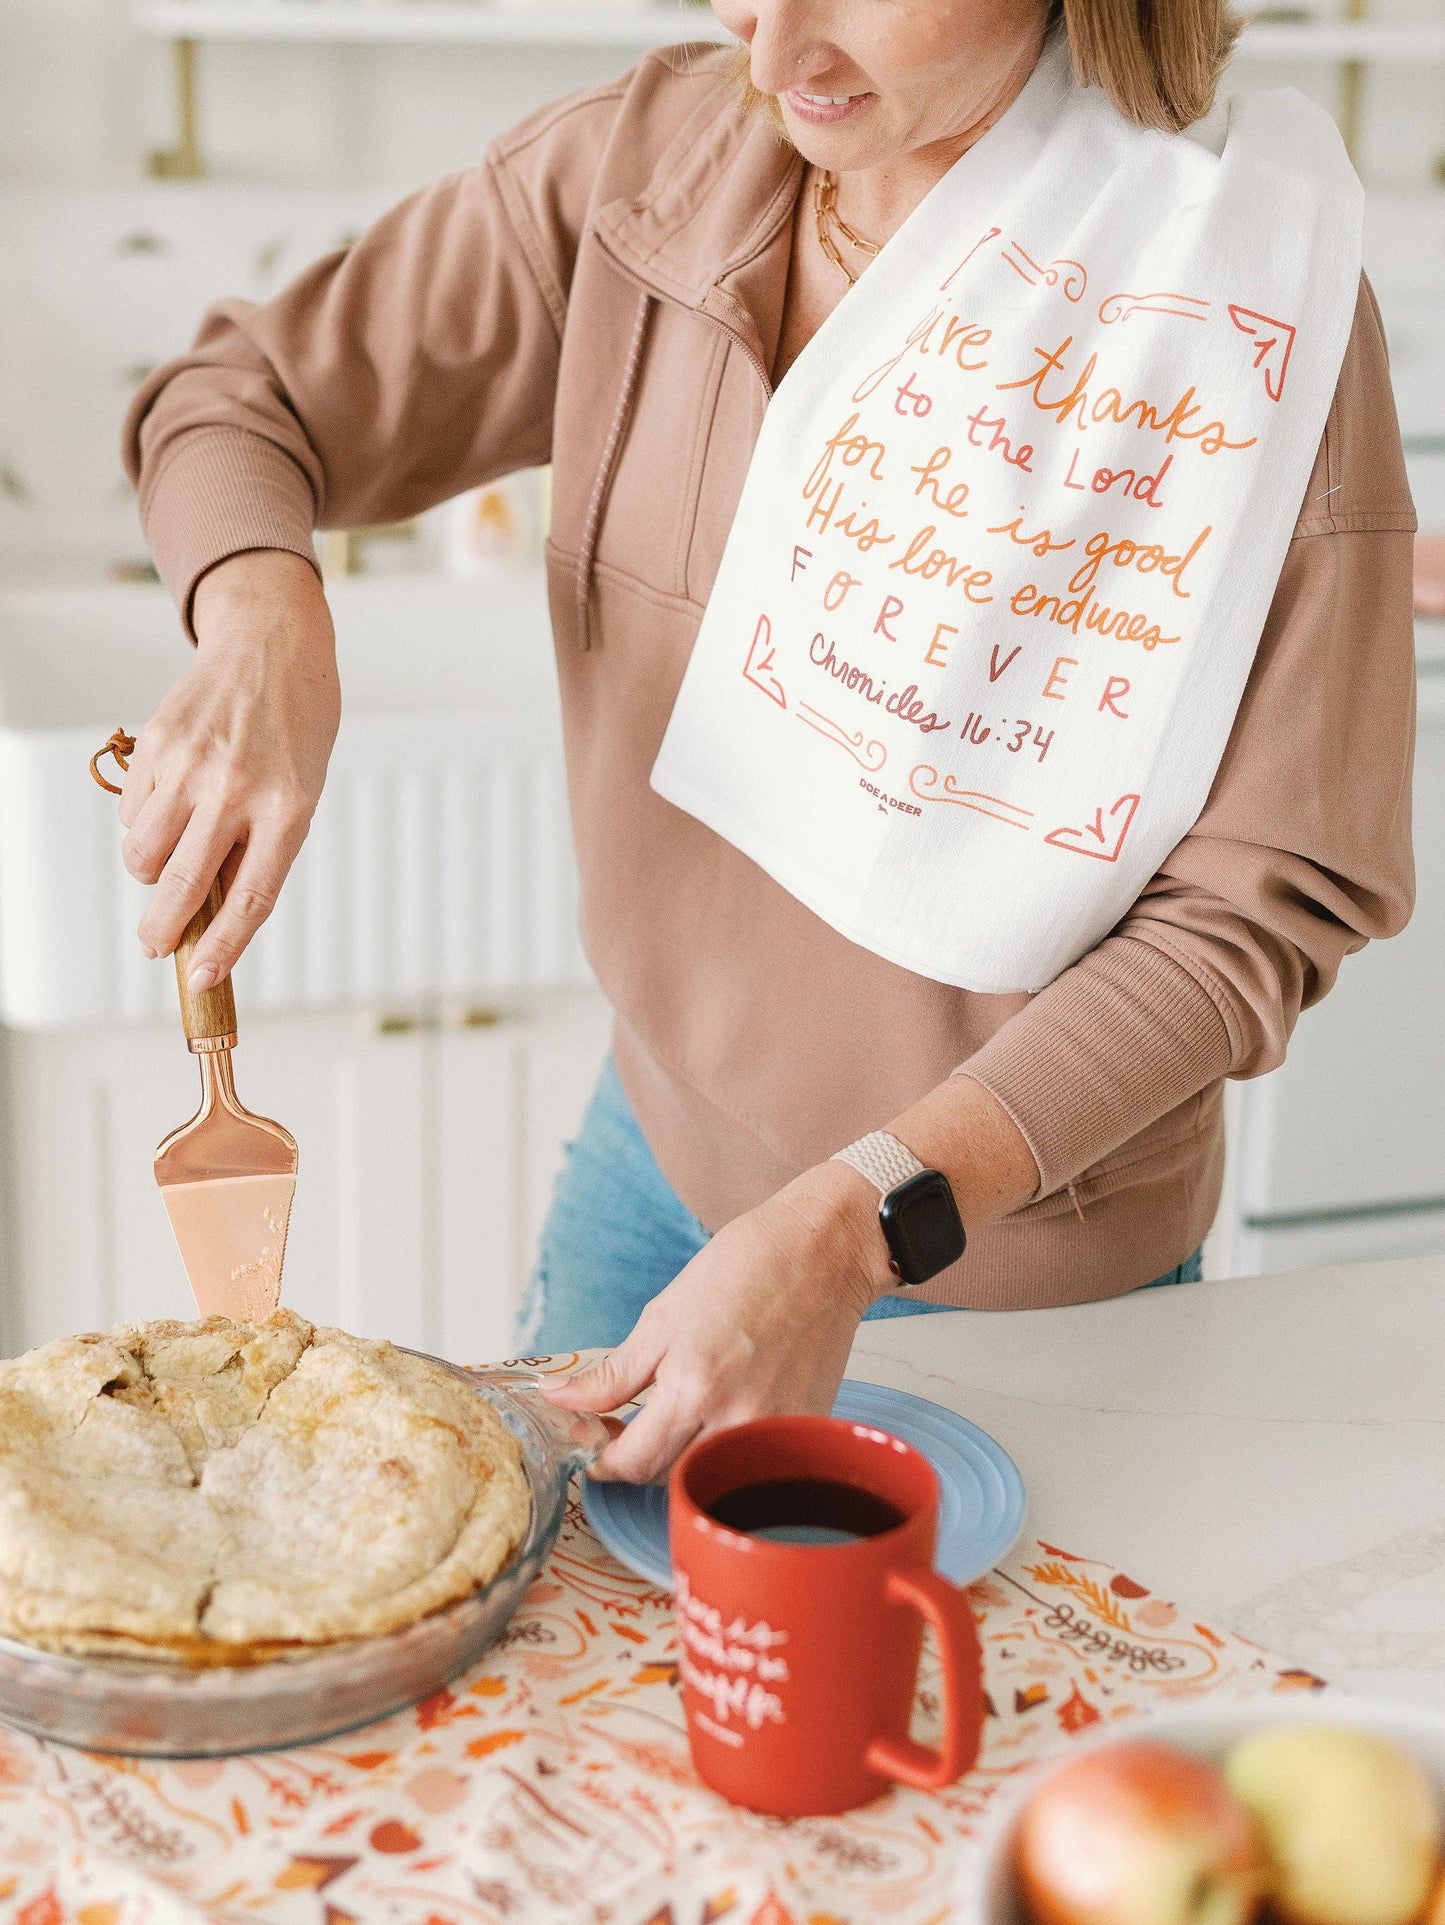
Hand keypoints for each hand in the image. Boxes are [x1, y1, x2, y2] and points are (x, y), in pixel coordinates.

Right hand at [117, 550, 340, 989]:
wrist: (272, 648)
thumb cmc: (295, 731)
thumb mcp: (302, 791)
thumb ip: (262, 848)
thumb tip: (214, 911)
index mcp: (288, 809)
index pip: (251, 897)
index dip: (224, 945)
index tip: (204, 976)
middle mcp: (237, 790)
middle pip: (184, 885)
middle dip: (163, 930)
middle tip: (156, 945)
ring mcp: (192, 766)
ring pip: (143, 854)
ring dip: (148, 873)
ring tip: (171, 856)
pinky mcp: (158, 744)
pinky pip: (133, 812)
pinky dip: (143, 823)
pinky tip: (172, 800)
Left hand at [541, 1162, 886, 1483]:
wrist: (823, 1252)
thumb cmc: (747, 1267)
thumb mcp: (664, 1315)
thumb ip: (612, 1374)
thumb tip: (557, 1399)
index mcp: (693, 1388)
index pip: (631, 1462)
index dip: (602, 1458)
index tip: (593, 1440)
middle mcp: (735, 1420)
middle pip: (666, 1477)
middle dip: (637, 1457)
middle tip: (626, 1424)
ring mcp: (774, 1430)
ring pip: (708, 1474)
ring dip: (680, 1456)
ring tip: (674, 1415)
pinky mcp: (801, 1428)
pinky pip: (749, 1460)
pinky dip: (724, 1448)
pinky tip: (718, 1411)